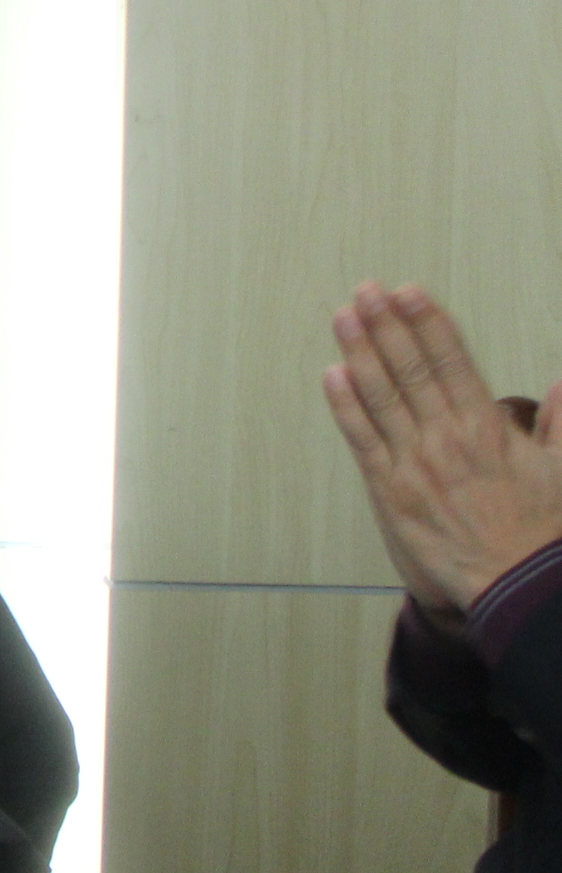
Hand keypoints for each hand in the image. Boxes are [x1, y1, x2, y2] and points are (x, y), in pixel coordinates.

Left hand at [322, 281, 561, 617]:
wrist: (516, 581)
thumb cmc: (542, 529)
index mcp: (487, 426)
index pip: (451, 361)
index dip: (427, 323)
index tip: (409, 293)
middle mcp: (446, 436)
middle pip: (410, 369)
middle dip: (386, 326)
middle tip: (366, 291)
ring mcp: (414, 461)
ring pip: (381, 395)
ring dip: (360, 352)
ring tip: (344, 317)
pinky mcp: (391, 489)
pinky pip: (363, 439)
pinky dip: (345, 405)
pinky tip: (332, 375)